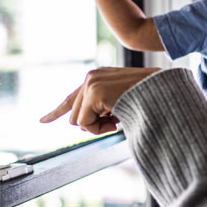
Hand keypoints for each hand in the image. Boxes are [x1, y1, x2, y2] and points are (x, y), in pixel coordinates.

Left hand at [39, 67, 159, 133]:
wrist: (164, 94)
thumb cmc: (148, 101)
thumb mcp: (122, 105)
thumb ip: (102, 112)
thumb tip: (81, 126)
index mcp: (99, 78)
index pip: (73, 98)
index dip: (57, 111)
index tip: (42, 121)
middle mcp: (92, 77)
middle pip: (76, 116)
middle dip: (94, 125)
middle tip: (116, 122)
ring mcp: (92, 83)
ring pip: (78, 121)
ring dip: (98, 127)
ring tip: (119, 119)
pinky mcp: (94, 92)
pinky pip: (85, 124)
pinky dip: (99, 129)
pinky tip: (116, 121)